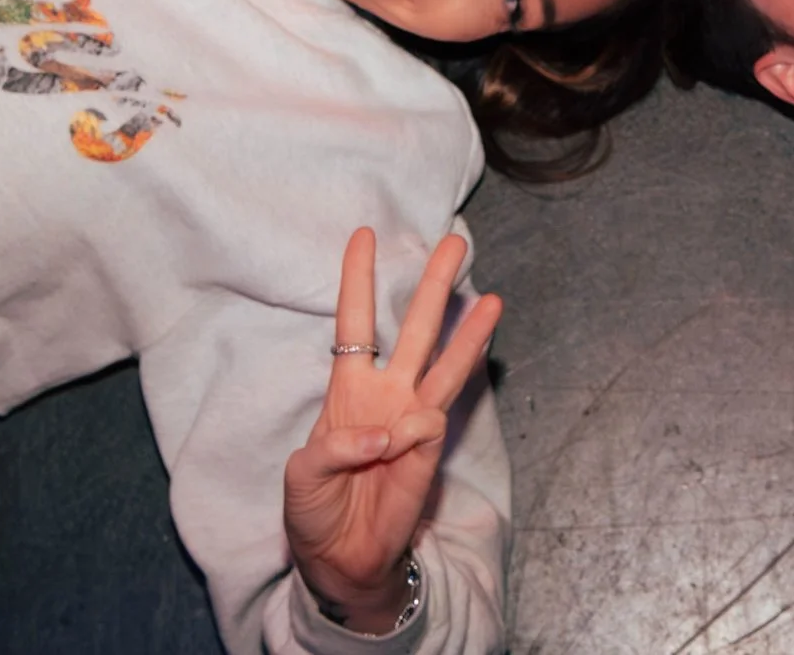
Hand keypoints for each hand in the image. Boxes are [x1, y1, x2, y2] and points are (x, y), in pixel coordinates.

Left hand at [285, 228, 502, 632]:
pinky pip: (431, 422)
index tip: (363, 235)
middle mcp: (385, 393)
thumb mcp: (301, 476)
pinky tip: (400, 440)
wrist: (340, 557)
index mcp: (346, 389)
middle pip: (412, 327)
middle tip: (454, 242)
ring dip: (468, 333)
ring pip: (444, 364)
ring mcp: (410, 419)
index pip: (354, 323)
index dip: (358, 279)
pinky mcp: (428, 450)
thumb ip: (335, 448)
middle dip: (433, 285)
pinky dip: (415, 427)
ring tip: (493, 298)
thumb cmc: (314, 510)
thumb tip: (388, 432)